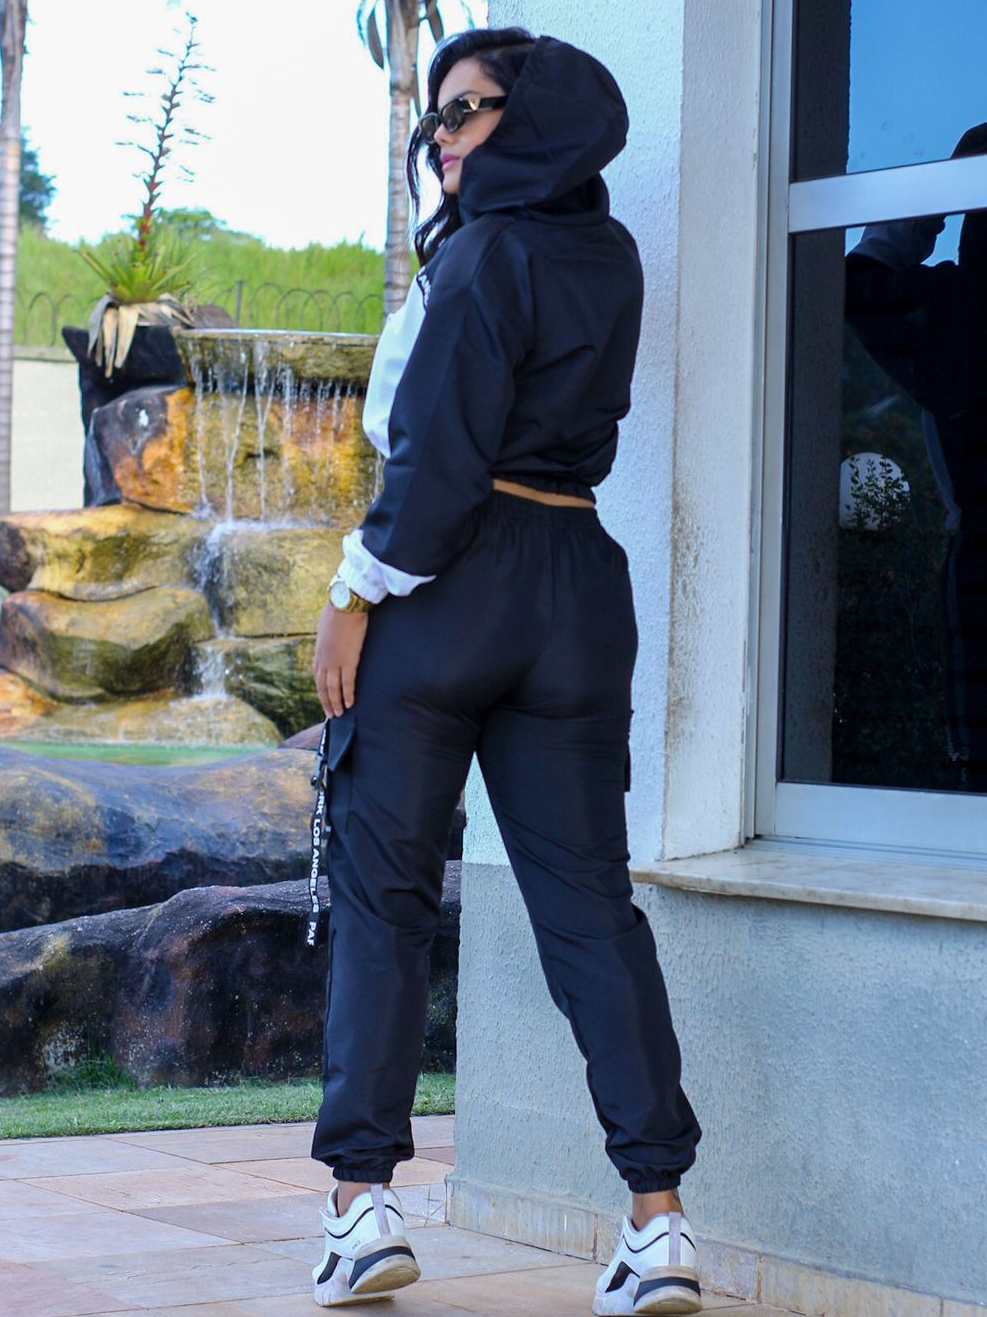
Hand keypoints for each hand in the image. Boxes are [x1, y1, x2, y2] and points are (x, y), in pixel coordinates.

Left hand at [312, 601, 369, 716]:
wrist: (345, 604)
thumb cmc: (337, 610)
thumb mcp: (325, 626)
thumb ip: (327, 636)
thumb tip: (329, 637)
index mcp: (319, 651)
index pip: (317, 675)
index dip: (320, 689)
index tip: (324, 698)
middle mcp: (324, 659)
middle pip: (322, 686)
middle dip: (326, 701)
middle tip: (330, 714)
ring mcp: (335, 661)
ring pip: (333, 688)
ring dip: (335, 703)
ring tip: (339, 714)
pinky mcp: (349, 660)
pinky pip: (347, 683)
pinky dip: (348, 695)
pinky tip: (350, 704)